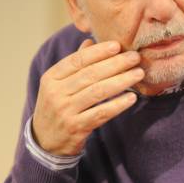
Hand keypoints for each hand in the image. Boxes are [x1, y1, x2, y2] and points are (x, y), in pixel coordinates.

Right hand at [32, 39, 144, 154]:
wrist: (45, 141)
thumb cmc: (56, 107)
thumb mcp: (57, 85)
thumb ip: (74, 64)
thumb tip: (90, 41)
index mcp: (51, 78)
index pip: (77, 60)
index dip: (98, 52)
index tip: (117, 45)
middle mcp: (56, 93)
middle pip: (90, 74)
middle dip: (115, 64)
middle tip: (135, 57)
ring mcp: (65, 111)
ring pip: (97, 92)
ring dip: (121, 81)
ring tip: (138, 74)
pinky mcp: (76, 127)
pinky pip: (101, 113)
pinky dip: (117, 104)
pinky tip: (131, 97)